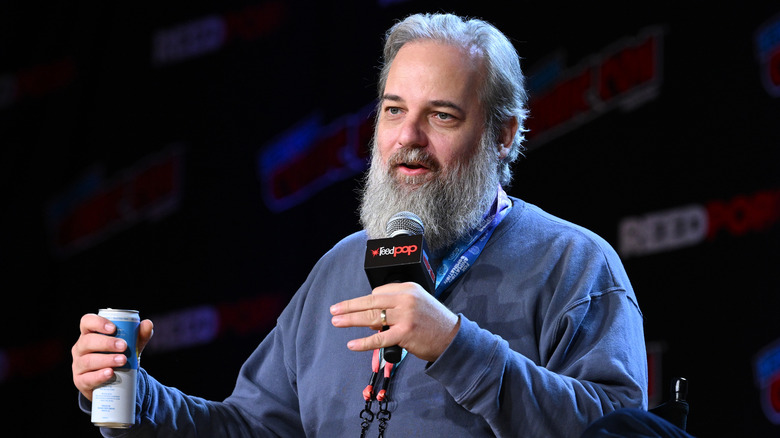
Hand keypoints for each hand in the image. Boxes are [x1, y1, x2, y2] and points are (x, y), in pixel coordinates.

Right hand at [71, 313, 153, 400]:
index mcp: (90, 334)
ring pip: (88, 360)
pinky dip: (99, 375)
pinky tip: (110, 373)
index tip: (113, 328)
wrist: (114, 383)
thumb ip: (139, 335)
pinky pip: (87, 378)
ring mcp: (78, 365)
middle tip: (124, 346)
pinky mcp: (80, 381)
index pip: (87, 322)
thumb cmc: (118, 356)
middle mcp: (80, 348)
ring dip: (106, 360)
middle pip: (87, 342)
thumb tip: (148, 323)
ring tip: (122, 360)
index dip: (97, 323)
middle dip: (106, 343)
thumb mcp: (130, 345)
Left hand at [330, 282, 459, 361]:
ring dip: (351, 320)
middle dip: (349, 306)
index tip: (358, 309)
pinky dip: (364, 342)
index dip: (367, 302)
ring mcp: (405, 316)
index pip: (379, 292)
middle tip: (335, 309)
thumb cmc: (435, 323)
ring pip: (371, 317)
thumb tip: (373, 317)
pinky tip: (352, 344)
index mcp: (409, 288)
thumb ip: (396, 307)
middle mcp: (406, 299)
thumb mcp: (418, 304)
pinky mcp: (405, 333)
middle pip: (371, 301)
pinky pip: (379, 338)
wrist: (453, 338)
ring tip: (337, 321)